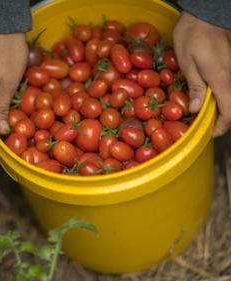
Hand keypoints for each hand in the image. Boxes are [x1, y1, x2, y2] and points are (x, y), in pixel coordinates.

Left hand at [173, 12, 230, 136]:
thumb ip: (195, 87)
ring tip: (203, 114)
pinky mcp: (230, 65)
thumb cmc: (193, 36)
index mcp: (221, 79)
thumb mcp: (188, 63)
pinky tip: (207, 98)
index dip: (221, 127)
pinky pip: (229, 87)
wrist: (205, 13)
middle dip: (220, 120)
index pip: (229, 112)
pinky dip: (221, 97)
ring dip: (221, 109)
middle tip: (203, 125)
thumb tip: (196, 109)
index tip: (209, 133)